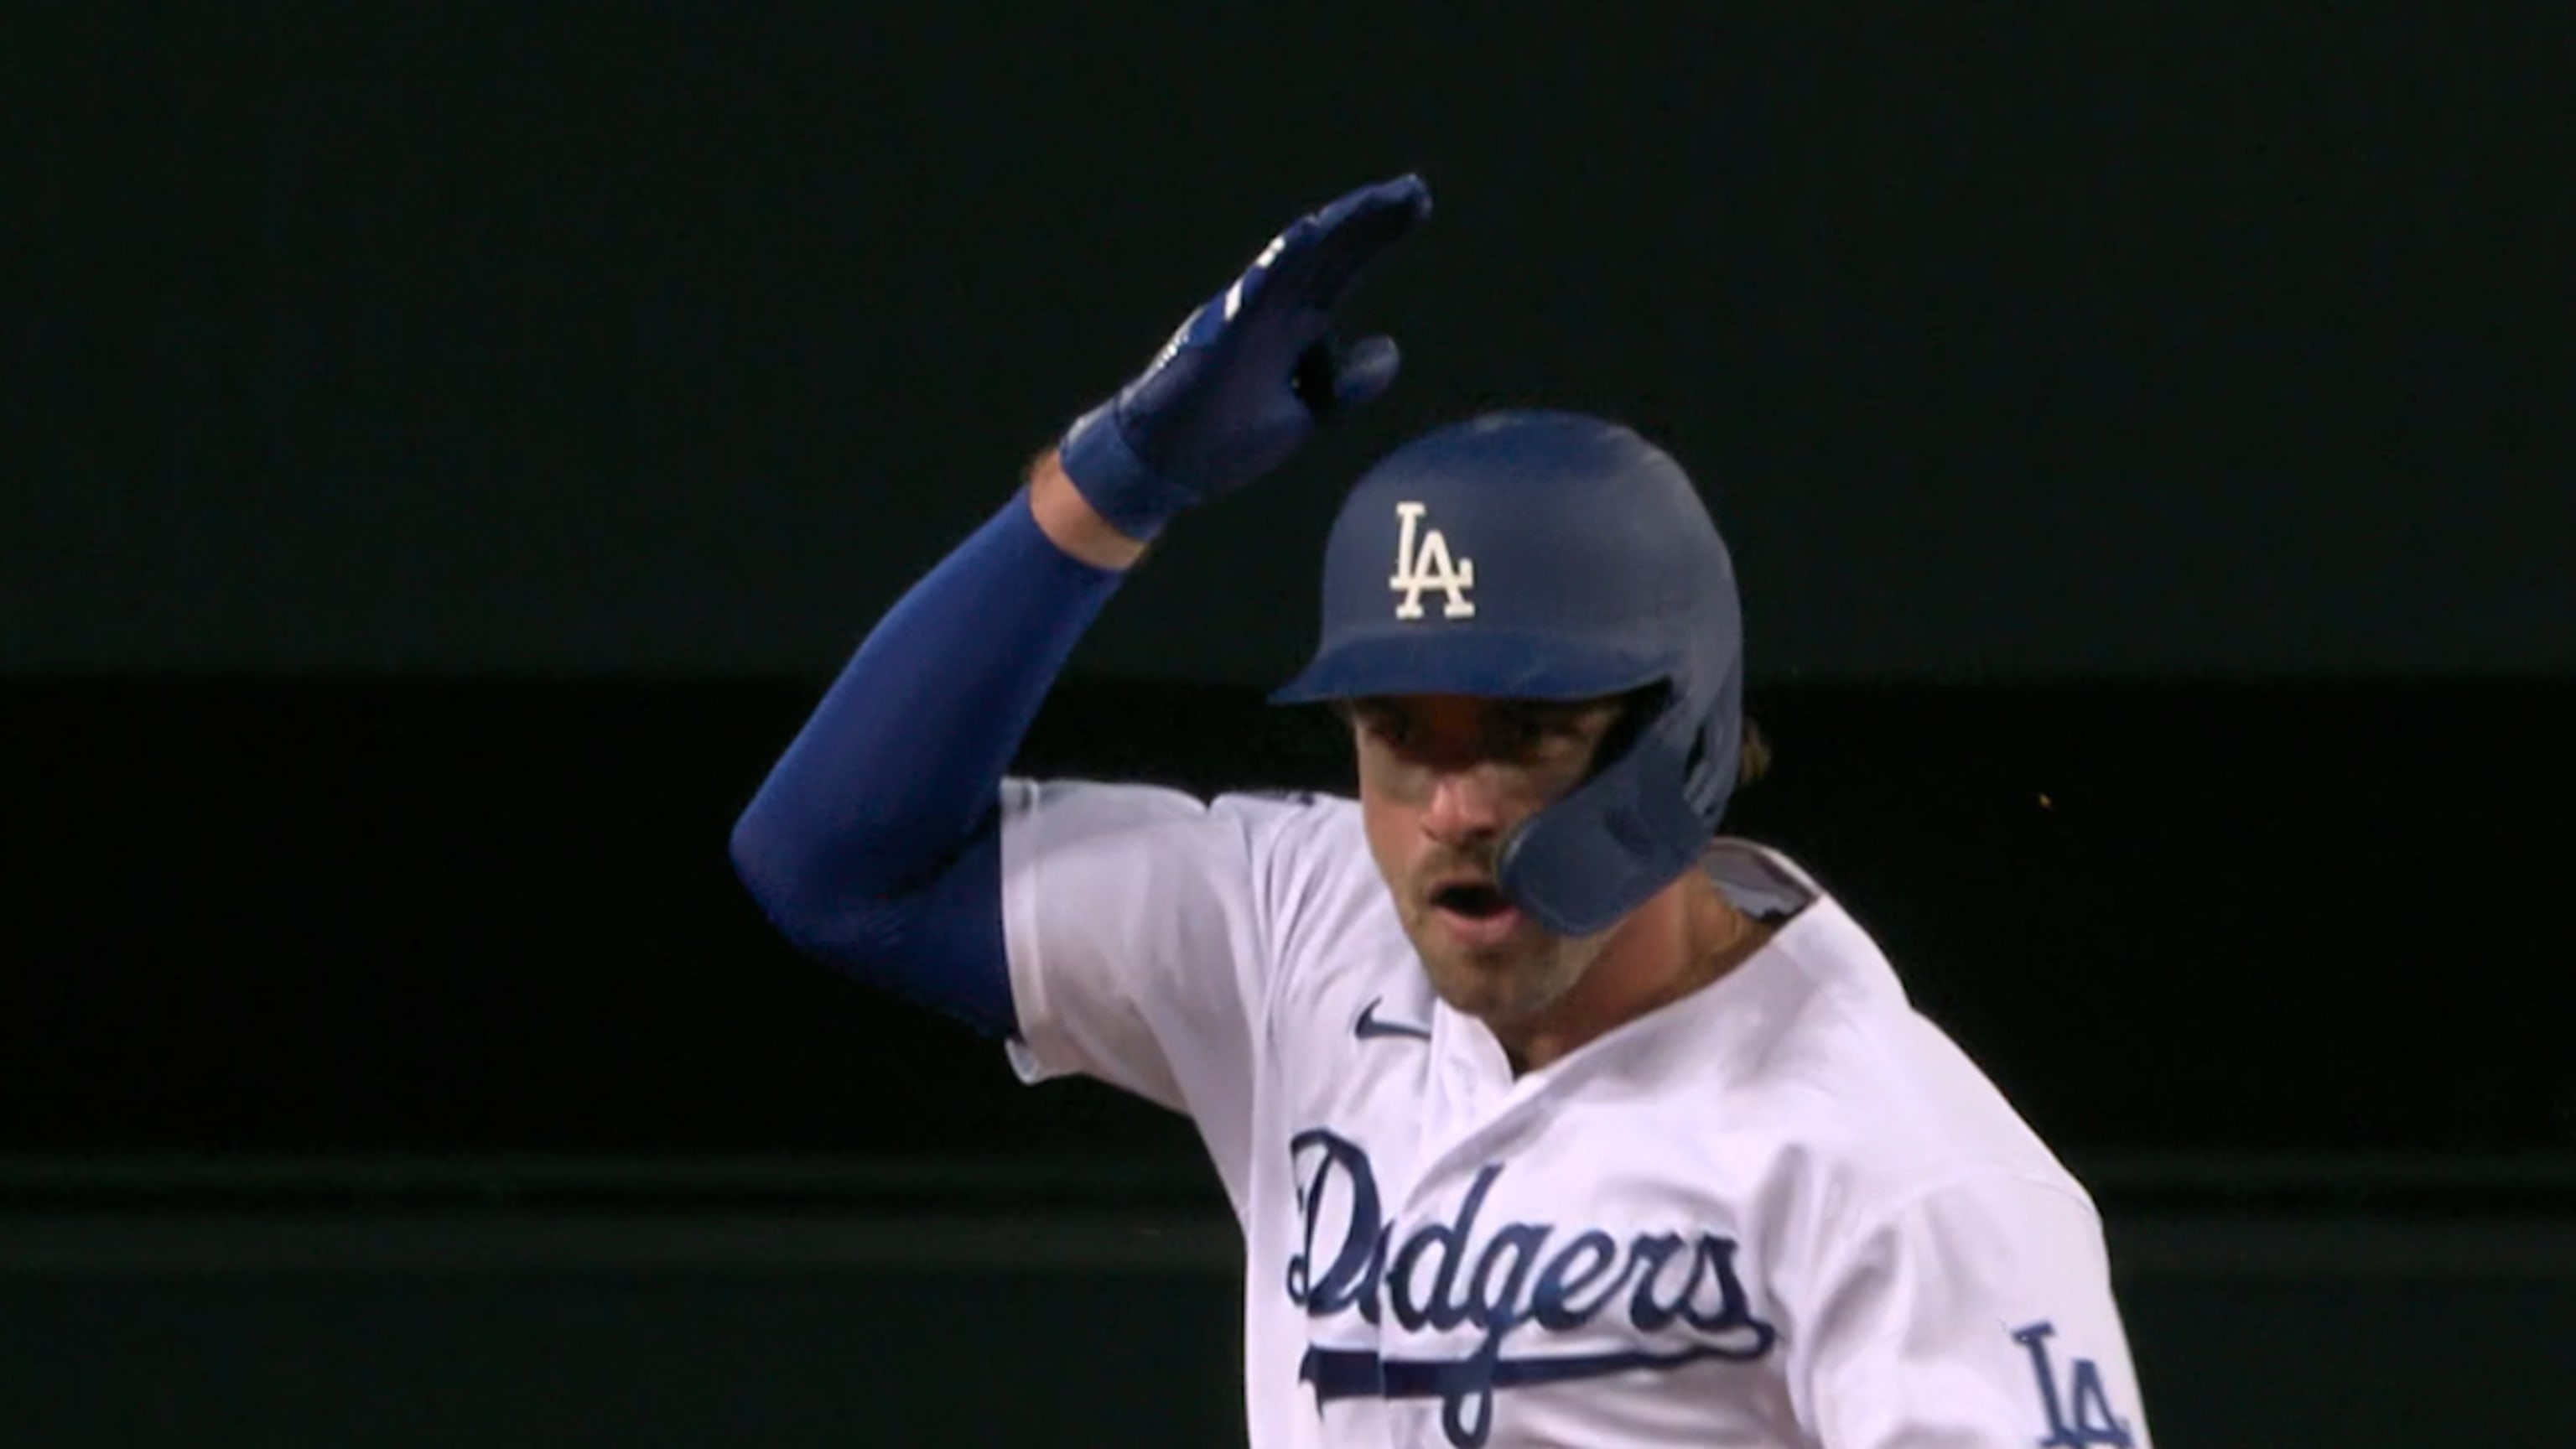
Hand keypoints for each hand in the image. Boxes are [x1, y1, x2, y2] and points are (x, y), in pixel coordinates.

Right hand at [1057, 175, 1432, 540]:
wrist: (1167, 467)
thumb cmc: (1226, 441)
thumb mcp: (1305, 412)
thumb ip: (1347, 385)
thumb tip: (1391, 349)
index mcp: (1292, 325)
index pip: (1343, 267)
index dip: (1378, 235)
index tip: (1419, 204)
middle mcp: (1272, 310)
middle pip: (1329, 254)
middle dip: (1370, 222)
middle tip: (1415, 190)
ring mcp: (1245, 318)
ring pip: (1296, 261)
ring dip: (1334, 230)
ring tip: (1374, 201)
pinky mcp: (1219, 335)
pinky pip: (1252, 291)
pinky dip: (1278, 263)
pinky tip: (1308, 233)